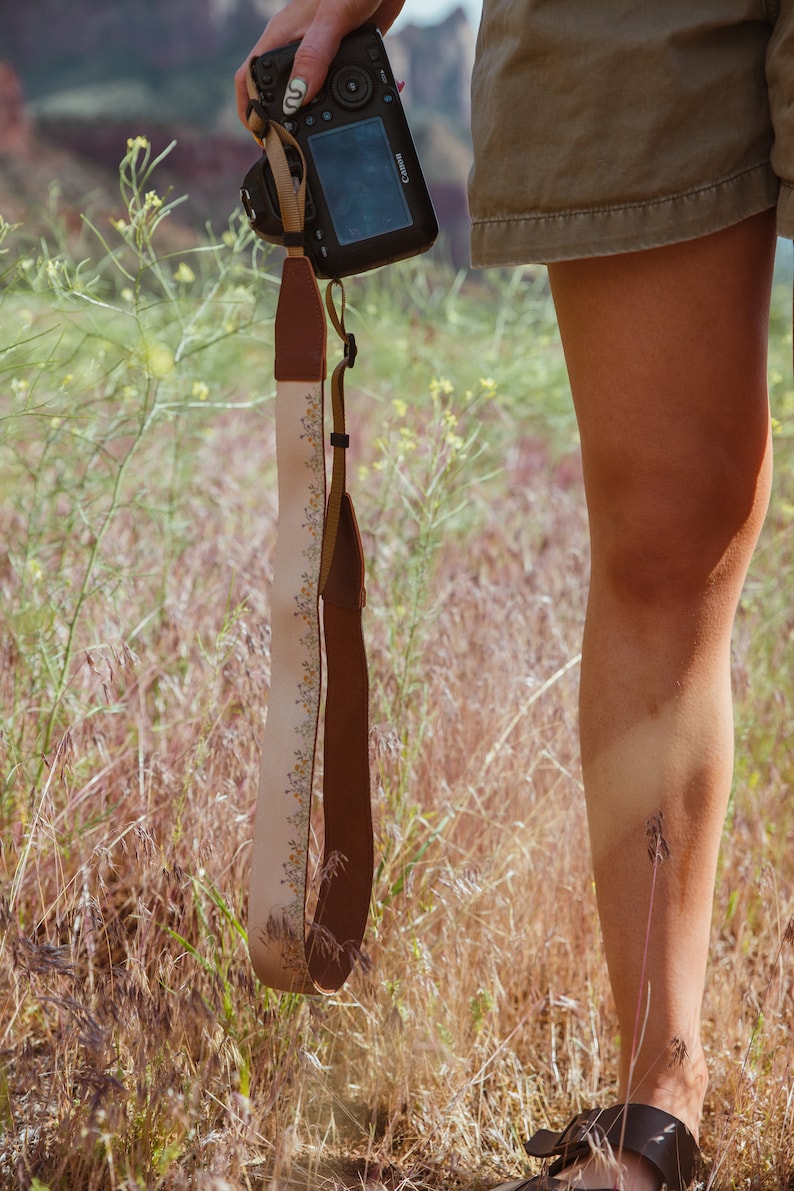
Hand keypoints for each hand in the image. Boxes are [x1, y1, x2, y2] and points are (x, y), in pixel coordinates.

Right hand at [234, 0, 406, 130]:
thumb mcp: (333, 19)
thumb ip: (314, 56)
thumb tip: (297, 98)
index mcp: (281, 37)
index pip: (250, 78)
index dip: (250, 112)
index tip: (264, 139)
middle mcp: (296, 47)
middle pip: (277, 93)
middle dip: (283, 122)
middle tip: (294, 149)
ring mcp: (319, 53)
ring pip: (307, 93)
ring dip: (317, 117)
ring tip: (327, 139)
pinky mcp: (342, 55)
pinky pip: (338, 86)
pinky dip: (349, 102)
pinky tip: (366, 110)